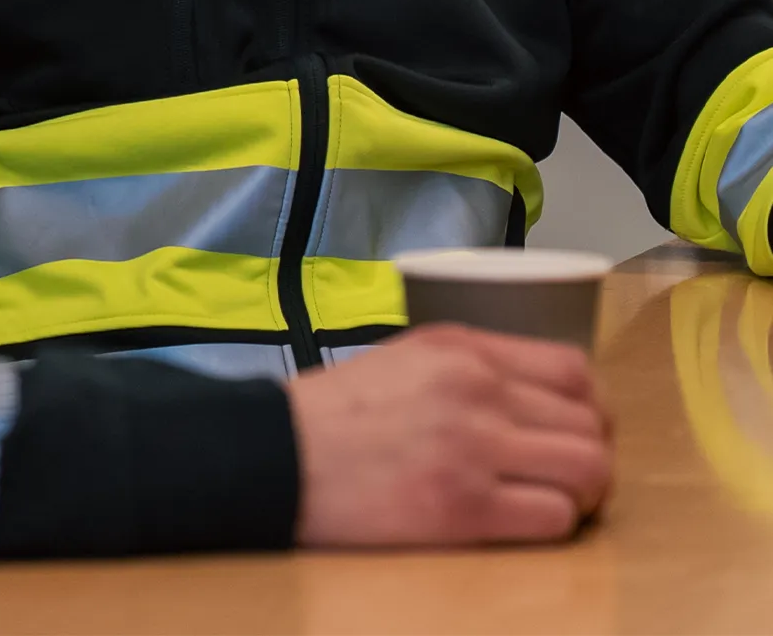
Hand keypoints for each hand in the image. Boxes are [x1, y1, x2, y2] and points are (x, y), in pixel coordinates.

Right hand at [287, 323, 611, 546]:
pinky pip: (555, 519)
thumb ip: (470, 367)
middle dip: (590, 455)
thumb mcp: (405, 359)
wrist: (282, 454)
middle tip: (566, 476)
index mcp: (462, 348)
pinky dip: (553, 525)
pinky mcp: (467, 508)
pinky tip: (522, 521)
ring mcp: (475, 448)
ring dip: (582, 494)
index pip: (574, 369)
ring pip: (588, 471)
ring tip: (552, 500)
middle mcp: (478, 389)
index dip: (590, 406)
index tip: (576, 428)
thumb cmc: (337, 411)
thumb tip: (535, 400)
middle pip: (591, 424)